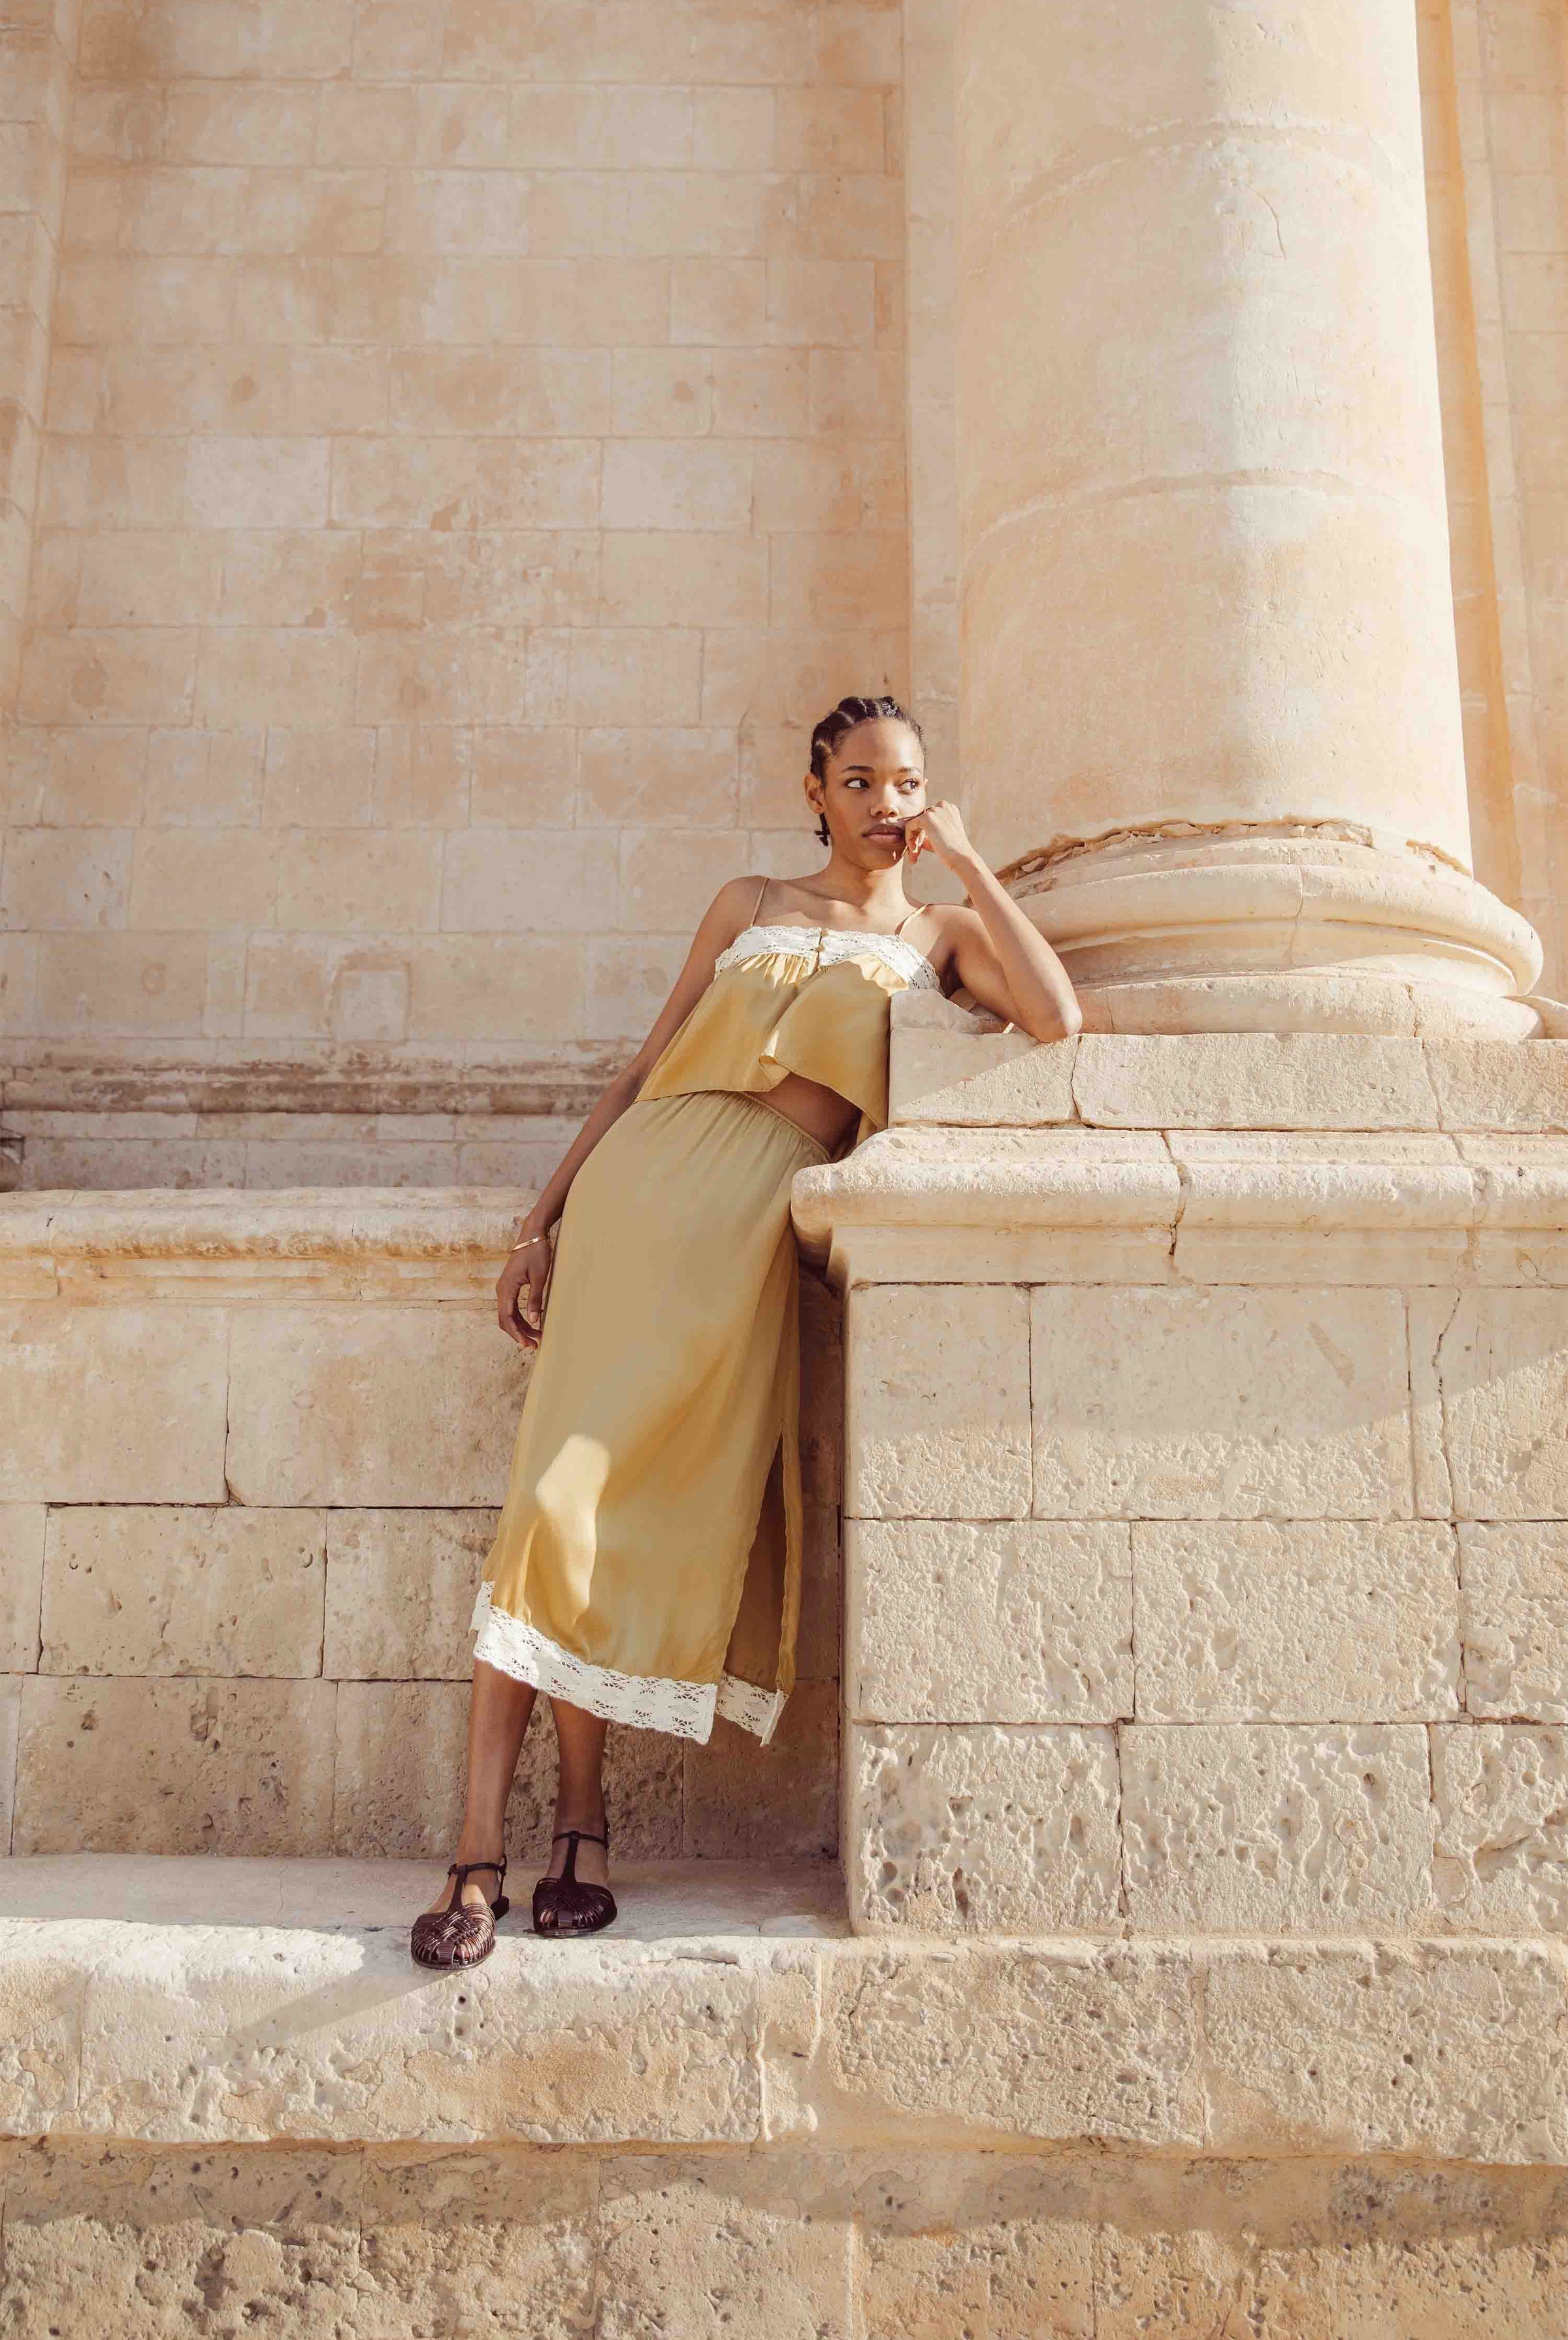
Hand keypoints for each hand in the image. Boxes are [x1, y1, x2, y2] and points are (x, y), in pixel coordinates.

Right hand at [497, 1232, 551, 1349]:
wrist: (532, 1235)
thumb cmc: (536, 1253)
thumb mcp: (539, 1277)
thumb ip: (535, 1299)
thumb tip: (534, 1320)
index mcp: (506, 1288)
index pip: (507, 1317)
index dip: (516, 1333)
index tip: (527, 1344)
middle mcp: (502, 1289)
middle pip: (505, 1319)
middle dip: (519, 1333)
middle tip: (534, 1344)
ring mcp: (505, 1288)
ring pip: (509, 1314)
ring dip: (521, 1326)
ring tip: (537, 1336)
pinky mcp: (510, 1286)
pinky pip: (512, 1306)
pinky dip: (520, 1317)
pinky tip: (532, 1322)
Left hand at [903, 799, 974, 872]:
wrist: (961, 857)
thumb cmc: (952, 852)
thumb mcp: (940, 837)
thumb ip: (928, 832)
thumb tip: (912, 833)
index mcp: (949, 809)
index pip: (929, 819)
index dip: (923, 835)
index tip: (921, 849)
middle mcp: (943, 806)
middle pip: (921, 821)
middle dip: (917, 838)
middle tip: (915, 855)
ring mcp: (935, 810)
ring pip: (915, 824)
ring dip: (913, 840)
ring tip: (914, 856)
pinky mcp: (927, 817)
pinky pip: (909, 826)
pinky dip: (909, 839)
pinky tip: (914, 850)